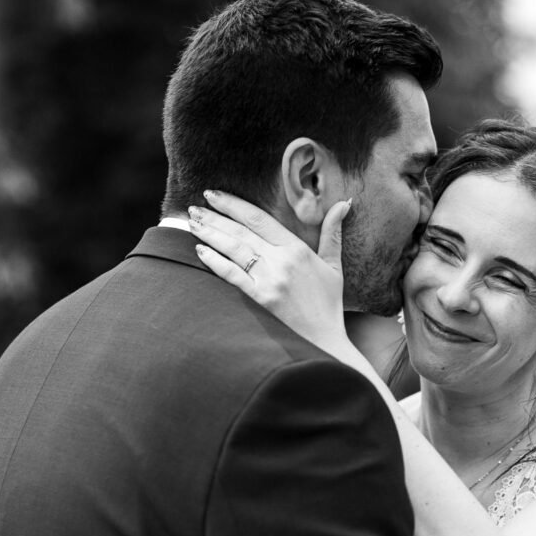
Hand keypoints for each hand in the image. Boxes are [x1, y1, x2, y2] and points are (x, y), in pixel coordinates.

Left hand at [188, 189, 352, 352]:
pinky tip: (200, 251)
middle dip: (215, 216)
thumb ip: (333, 233)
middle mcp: (282, 261)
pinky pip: (232, 275)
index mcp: (298, 249)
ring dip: (210, 234)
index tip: (214, 195)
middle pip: (242, 231)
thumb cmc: (328, 304)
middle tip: (194, 206)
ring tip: (192, 223)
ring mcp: (269, 280)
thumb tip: (344, 203)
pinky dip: (215, 261)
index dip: (234, 204)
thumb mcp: (334, 265)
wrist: (324, 340)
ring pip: (234, 249)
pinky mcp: (260, 299)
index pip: (260, 219)